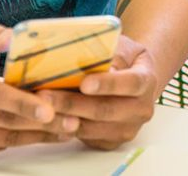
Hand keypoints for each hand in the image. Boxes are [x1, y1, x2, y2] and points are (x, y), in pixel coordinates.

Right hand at [0, 24, 78, 160]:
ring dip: (38, 135)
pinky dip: (21, 142)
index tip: (48, 108)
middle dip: (42, 123)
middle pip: (4, 121)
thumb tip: (12, 35)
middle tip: (73, 119)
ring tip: (67, 128)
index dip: (23, 103)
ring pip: (3, 138)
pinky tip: (43, 134)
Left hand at [40, 35, 159, 150]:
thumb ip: (111, 55)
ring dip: (64, 119)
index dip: (108, 84)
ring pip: (93, 128)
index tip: (84, 83)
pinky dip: (65, 128)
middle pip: (107, 110)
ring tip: (40, 108)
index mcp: (147, 81)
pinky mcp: (111, 142)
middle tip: (46, 96)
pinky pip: (86, 138)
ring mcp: (128, 128)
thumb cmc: (124, 59)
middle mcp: (141, 109)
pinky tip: (47, 119)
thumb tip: (91, 66)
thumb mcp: (123, 47)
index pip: (131, 83)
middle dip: (73, 104)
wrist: (134, 80)